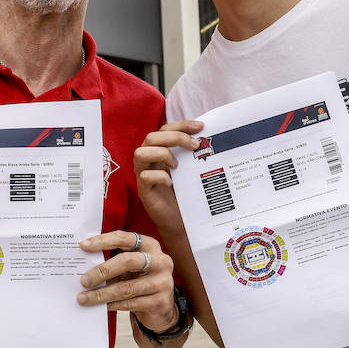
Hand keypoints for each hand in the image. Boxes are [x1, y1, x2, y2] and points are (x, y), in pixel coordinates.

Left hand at [76, 231, 176, 330]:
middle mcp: (160, 261)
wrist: (160, 307)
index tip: (83, 246)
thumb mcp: (129, 267)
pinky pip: (130, 304)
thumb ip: (113, 262)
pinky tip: (101, 306)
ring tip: (84, 298)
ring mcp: (162, 282)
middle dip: (102, 271)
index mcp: (150, 246)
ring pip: (126, 288)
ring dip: (101, 294)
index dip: (103, 241)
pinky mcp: (160, 302)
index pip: (125, 238)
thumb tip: (84, 264)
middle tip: (84, 280)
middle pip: (127, 261)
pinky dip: (112, 305)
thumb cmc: (139, 281)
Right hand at [133, 121, 204, 238]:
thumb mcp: (189, 170)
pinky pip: (145, 177)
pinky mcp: (144, 191)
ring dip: (162, 154)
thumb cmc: (185, 195)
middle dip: (174, 137)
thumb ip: (191, 155)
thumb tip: (208, 137)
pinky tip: (172, 183)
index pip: (164, 130)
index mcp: (158, 152)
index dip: (181, 125)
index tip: (200, 126)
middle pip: (151, 137)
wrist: (179, 222)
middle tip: (195, 145)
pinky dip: (160, 177)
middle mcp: (148, 161)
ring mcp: (143, 175)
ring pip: (140, 153)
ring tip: (177, 165)